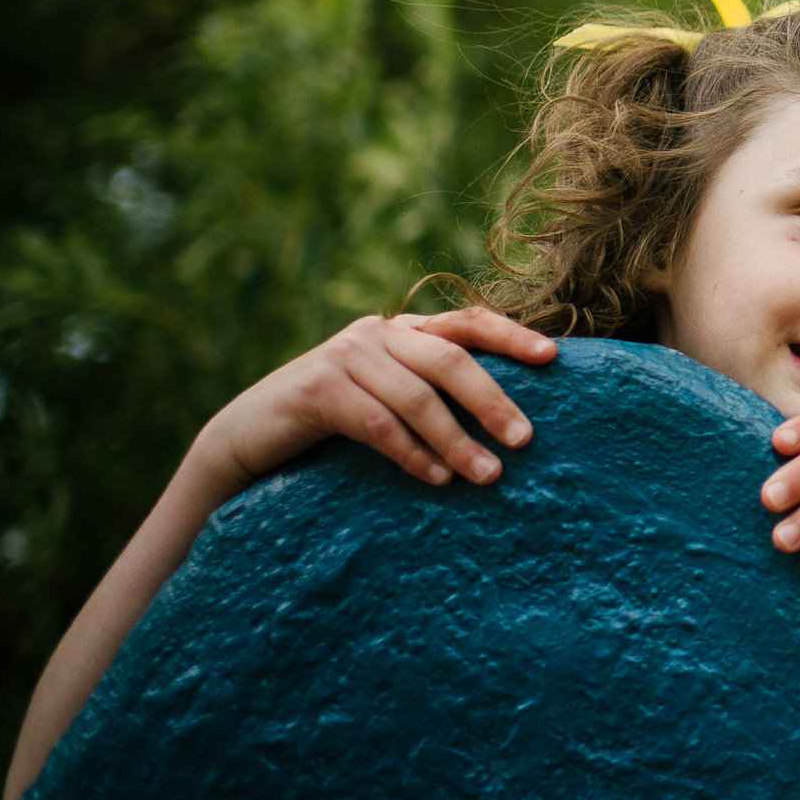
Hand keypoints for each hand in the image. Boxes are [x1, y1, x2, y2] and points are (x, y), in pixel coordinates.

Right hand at [190, 309, 555, 497]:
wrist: (247, 437)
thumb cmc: (334, 424)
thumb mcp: (389, 397)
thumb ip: (433, 392)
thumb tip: (509, 421)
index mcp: (405, 330)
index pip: (468, 322)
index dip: (511, 336)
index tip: (552, 358)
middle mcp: (378, 332)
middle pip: (451, 360)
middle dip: (493, 400)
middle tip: (525, 439)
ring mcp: (344, 356)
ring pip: (416, 397)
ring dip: (456, 440)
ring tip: (488, 475)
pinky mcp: (316, 390)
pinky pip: (376, 423)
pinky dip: (411, 453)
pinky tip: (437, 478)